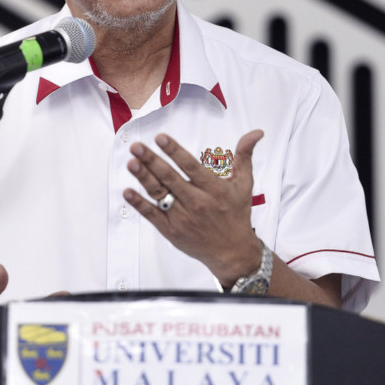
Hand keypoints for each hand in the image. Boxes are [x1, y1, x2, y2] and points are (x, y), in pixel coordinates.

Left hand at [123, 130, 264, 283]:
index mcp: (213, 189)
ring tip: (131, 162)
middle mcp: (197, 202)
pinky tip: (127, 191)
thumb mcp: (244, 184)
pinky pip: (152, 215)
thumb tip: (256, 132)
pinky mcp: (172, 231)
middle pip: (170, 178)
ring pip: (159, 194)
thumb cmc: (237, 214)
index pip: (191, 166)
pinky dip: (139, 204)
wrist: (232, 252)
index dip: (175, 151)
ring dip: (143, 178)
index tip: (160, 138)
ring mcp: (183, 218)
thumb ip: (245, 156)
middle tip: (136, 147)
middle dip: (152, 161)